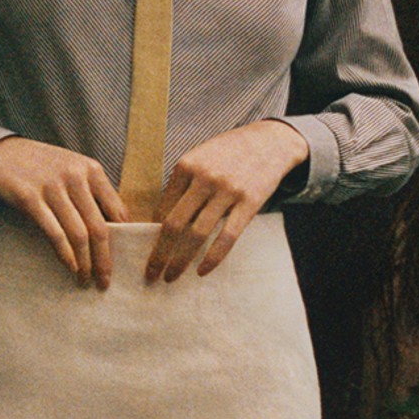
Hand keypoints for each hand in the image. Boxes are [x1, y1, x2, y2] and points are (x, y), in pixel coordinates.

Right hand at [0, 136, 128, 288]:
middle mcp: (75, 177)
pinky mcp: (30, 199)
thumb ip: (93, 191)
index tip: (122, 260)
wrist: (1, 152)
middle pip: (99, 227)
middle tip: (105, 281)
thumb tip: (114, 227)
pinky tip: (70, 267)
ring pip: (78, 234)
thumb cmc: (41, 165)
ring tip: (85, 279)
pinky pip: (54, 234)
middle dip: (104, 259)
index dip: (123, 239)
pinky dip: (65, 255)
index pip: (117, 210)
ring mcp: (52, 188)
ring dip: (84, 263)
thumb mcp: (73, 168)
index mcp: (91, 169)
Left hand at [143, 120, 308, 283]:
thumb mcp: (200, 158)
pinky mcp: (249, 202)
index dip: (152, 234)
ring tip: (171, 277)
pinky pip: (227, 237)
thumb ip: (182, 184)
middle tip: (150, 274)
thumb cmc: (230, 153)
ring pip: (197, 234)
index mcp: (186, 166)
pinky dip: (213, 258)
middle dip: (159, 254)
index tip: (148, 251)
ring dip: (180, 261)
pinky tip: (202, 271)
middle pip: (174, 224)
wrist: (270, 142)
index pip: (162, 208)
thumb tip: (160, 220)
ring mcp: (227, 191)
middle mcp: (204, 178)